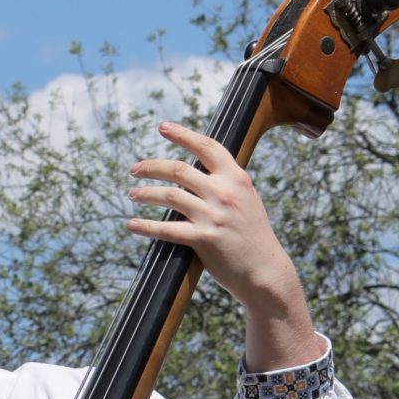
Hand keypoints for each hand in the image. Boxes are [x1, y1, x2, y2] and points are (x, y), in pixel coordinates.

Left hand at [128, 124, 324, 371]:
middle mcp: (224, 192)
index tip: (163, 128)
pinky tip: (133, 224)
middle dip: (152, 166)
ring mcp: (214, 215)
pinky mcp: (204, 239)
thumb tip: (197, 173)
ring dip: (146, 193)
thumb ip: (225, 184)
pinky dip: (146, 226)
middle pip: (179, 170)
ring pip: (169, 196)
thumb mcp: (246, 200)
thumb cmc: (252, 236)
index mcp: (236, 177)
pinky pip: (166, 229)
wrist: (265, 270)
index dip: (183, 135)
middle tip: (134, 168)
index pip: (207, 147)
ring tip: (132, 194)